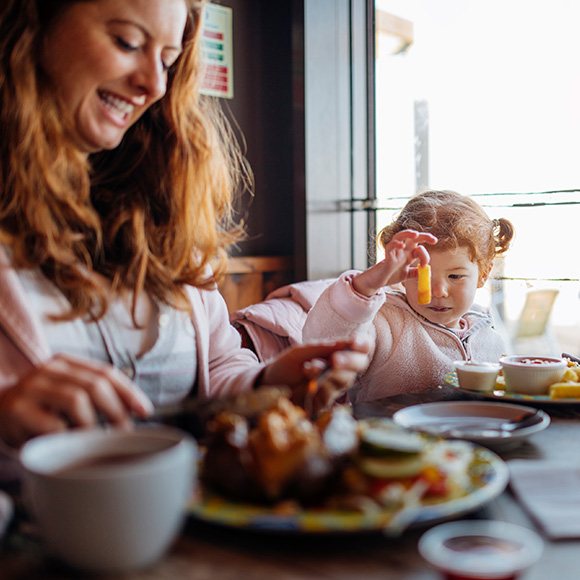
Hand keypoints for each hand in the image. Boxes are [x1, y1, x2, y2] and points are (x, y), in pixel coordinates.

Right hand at [0, 353, 152, 447]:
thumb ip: (94, 394)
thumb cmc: (41, 409)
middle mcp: (49, 370)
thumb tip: (135, 411)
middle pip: (95, 385)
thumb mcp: (67, 394)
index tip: (145, 412)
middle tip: (123, 432)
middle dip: (116, 411)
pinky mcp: (16, 410)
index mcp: (66, 362)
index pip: (106, 373)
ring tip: (92, 440)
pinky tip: (68, 445)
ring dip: (92, 425)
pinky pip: (54, 425)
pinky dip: (68, 437)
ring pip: (78, 401)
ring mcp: (31, 388)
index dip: (129, 392)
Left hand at [258, 335, 370, 415]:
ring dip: (329, 372)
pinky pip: (331, 394)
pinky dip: (320, 384)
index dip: (363, 345)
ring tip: (308, 366)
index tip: (355, 342)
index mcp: (337, 353)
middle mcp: (340, 370)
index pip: (360, 349)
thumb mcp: (302, 352)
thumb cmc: (286, 366)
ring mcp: (333, 387)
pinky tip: (307, 375)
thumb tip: (346, 343)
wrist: (268, 386)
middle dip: (350, 361)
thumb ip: (323, 348)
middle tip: (335, 360)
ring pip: (345, 379)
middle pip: (360, 365)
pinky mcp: (324, 402)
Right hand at [353, 230, 436, 296]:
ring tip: (416, 234)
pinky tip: (401, 246)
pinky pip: (390, 246)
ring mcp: (394, 252)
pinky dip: (396, 244)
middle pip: (412, 237)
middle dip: (424, 236)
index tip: (425, 265)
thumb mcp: (407, 275)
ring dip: (408, 233)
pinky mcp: (387, 256)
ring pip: (399, 236)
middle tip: (433, 239)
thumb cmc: (390, 276)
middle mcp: (401, 251)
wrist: (377, 282)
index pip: (419, 248)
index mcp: (407, 254)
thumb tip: (426, 271)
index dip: (425, 255)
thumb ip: (416, 272)